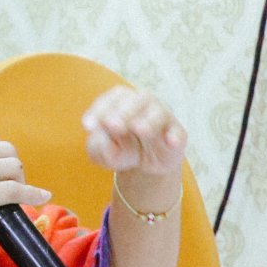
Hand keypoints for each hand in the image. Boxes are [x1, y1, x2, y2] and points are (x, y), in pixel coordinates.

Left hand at [81, 85, 187, 199]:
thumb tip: (105, 142)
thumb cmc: (118, 149)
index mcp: (120, 101)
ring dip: (148, 120)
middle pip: (136, 100)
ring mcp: (162, 118)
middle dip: (123, 112)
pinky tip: (170, 142)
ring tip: (138, 129)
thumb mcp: (102, 152)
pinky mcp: (176, 135)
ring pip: (158, 113)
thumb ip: (99, 147)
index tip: (88, 126)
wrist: (143, 166)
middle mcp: (143, 104)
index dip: (99, 110)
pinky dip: (175, 136)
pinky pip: (178, 133)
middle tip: (112, 126)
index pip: (111, 99)